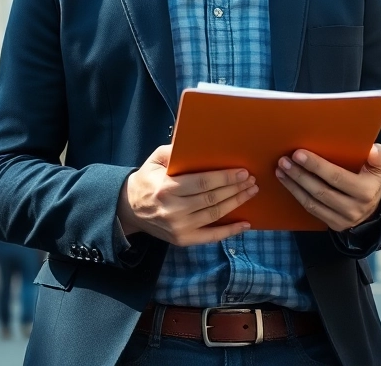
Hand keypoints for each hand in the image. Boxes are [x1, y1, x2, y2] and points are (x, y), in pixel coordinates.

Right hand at [117, 145, 257, 246]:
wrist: (129, 209)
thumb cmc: (147, 180)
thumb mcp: (154, 160)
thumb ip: (174, 150)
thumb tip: (196, 141)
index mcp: (166, 187)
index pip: (202, 182)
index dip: (225, 178)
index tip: (242, 171)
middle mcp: (173, 209)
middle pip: (211, 198)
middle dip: (235, 189)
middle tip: (251, 180)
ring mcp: (179, 227)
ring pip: (214, 215)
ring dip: (236, 203)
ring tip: (250, 192)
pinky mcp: (182, 239)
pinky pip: (211, 236)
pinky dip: (230, 231)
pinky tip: (246, 224)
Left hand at [276, 144, 380, 230]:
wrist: (375, 209)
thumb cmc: (371, 180)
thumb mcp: (379, 168)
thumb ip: (378, 157)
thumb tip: (372, 149)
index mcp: (366, 191)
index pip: (337, 177)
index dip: (317, 166)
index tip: (299, 153)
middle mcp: (354, 208)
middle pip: (321, 190)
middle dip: (300, 174)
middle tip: (284, 160)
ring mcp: (343, 219)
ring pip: (312, 201)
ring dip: (293, 184)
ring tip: (281, 169)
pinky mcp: (333, 225)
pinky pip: (311, 209)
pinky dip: (296, 194)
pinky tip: (286, 181)